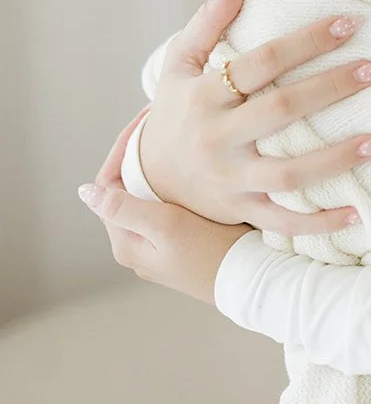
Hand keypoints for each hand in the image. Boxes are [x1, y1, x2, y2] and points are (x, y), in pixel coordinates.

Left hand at [79, 139, 250, 303]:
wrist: (252, 280)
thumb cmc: (210, 254)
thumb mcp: (165, 226)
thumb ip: (124, 208)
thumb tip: (85, 192)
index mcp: (126, 242)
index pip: (108, 185)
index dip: (122, 150)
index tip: (144, 122)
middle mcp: (138, 246)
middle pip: (127, 189)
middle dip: (139, 156)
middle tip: (161, 126)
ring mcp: (159, 247)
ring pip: (148, 196)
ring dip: (157, 170)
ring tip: (175, 142)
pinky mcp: (182, 244)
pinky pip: (167, 207)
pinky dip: (173, 185)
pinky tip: (192, 172)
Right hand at [126, 0, 370, 235]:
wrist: (149, 178)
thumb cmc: (175, 109)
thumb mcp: (180, 62)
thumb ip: (210, 20)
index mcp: (204, 96)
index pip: (260, 62)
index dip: (306, 41)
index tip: (350, 23)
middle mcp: (217, 138)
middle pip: (281, 111)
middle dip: (333, 88)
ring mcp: (231, 180)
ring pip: (289, 173)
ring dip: (337, 159)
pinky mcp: (241, 212)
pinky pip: (285, 222)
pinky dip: (321, 224)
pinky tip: (360, 215)